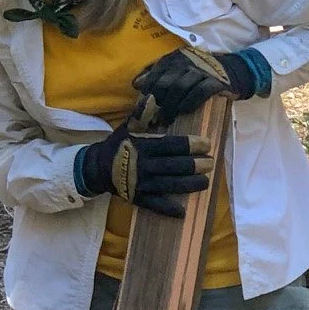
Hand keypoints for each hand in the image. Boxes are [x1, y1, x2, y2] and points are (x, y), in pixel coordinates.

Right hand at [74, 120, 214, 217]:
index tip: (206, 144)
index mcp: (143, 147)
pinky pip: (154, 205)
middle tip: (211, 163)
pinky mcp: (137, 198)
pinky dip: (168, 209)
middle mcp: (142, 166)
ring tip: (206, 181)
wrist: (97, 168)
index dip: (190, 145)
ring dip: (189, 184)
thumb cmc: (118, 145)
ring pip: (169, 185)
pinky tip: (183, 212)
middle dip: (194, 165)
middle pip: (173, 166)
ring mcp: (140, 184)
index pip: (170, 146)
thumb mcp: (127, 127)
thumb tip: (152, 97)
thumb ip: (141, 114)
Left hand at [132, 45, 271, 125]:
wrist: (234, 70)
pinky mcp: (216, 81)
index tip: (142, 108)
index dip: (147, 91)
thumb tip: (136, 84)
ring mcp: (202, 70)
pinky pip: (200, 92)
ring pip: (181, 87)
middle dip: (158, 102)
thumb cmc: (201, 73)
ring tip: (166, 119)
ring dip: (171, 106)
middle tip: (152, 119)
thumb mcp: (178, 69)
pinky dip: (189, 103)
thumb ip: (157, 74)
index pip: (155, 73)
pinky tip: (184, 112)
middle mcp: (187, 61)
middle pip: (166, 81)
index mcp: (175, 57)